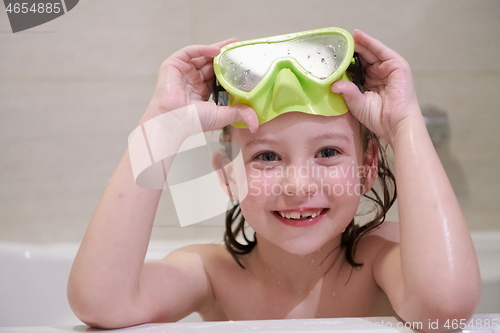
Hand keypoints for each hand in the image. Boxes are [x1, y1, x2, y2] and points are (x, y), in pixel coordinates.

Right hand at [144, 39, 258, 131]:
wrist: (173, 120)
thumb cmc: (192, 121)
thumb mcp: (221, 115)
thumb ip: (238, 113)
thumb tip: (255, 122)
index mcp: (201, 92)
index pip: (217, 76)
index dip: (229, 69)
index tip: (242, 63)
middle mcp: (192, 81)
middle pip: (210, 63)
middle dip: (225, 56)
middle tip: (239, 48)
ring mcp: (182, 72)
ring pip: (201, 56)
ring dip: (216, 50)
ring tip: (232, 45)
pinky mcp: (172, 65)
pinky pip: (189, 52)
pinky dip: (203, 49)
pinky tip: (216, 50)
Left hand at [331, 29, 420, 143]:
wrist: (397, 124)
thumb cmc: (379, 118)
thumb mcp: (357, 103)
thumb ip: (346, 91)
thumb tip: (333, 84)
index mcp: (370, 83)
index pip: (357, 68)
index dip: (346, 61)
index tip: (333, 55)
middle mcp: (379, 74)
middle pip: (364, 58)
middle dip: (352, 49)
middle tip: (338, 41)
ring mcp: (389, 69)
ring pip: (371, 52)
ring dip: (360, 43)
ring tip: (347, 35)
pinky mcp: (397, 65)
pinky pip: (381, 51)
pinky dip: (370, 43)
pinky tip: (359, 36)